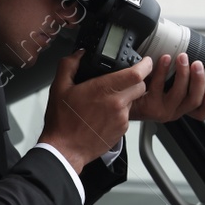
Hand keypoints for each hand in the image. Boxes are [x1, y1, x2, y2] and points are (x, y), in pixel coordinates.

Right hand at [37, 50, 152, 173]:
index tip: (145, 61)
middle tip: (124, 79)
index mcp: (103, 90)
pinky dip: (121, 111)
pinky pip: (127, 115)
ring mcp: (121, 118)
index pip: (136, 74)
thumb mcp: (59, 88)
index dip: (145, 65)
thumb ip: (69, 66)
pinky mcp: (122, 130)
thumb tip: (79, 54)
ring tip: (107, 100)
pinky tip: (105, 114)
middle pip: (140, 86)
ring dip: (126, 97)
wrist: (65, 149)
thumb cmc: (63, 122)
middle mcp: (117, 104)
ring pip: (134, 100)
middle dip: (137, 80)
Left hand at [129, 52, 204, 124]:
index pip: (200, 112)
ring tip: (182, 58)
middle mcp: (173, 112)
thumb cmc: (144, 92)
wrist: (122, 101)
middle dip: (198, 80)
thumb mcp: (166, 91)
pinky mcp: (149, 106)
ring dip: (183, 73)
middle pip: (193, 100)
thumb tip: (193, 62)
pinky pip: (159, 86)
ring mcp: (161, 110)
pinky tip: (164, 59)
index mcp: (180, 108)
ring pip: (179, 93)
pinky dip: (163, 70)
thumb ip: (179, 83)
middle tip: (197, 63)